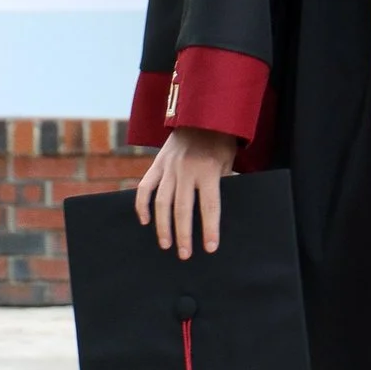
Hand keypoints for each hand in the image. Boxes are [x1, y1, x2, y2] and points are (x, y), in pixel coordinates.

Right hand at [135, 126, 238, 255]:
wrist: (199, 114)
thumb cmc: (219, 141)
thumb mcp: (228, 161)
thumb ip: (223, 183)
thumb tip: (221, 209)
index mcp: (208, 170)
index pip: (210, 206)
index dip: (210, 228)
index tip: (210, 248)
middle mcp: (187, 170)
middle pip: (183, 209)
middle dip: (184, 235)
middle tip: (185, 255)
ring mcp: (169, 167)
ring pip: (162, 202)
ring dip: (163, 226)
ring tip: (166, 245)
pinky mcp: (156, 164)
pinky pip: (145, 187)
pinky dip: (142, 205)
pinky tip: (145, 221)